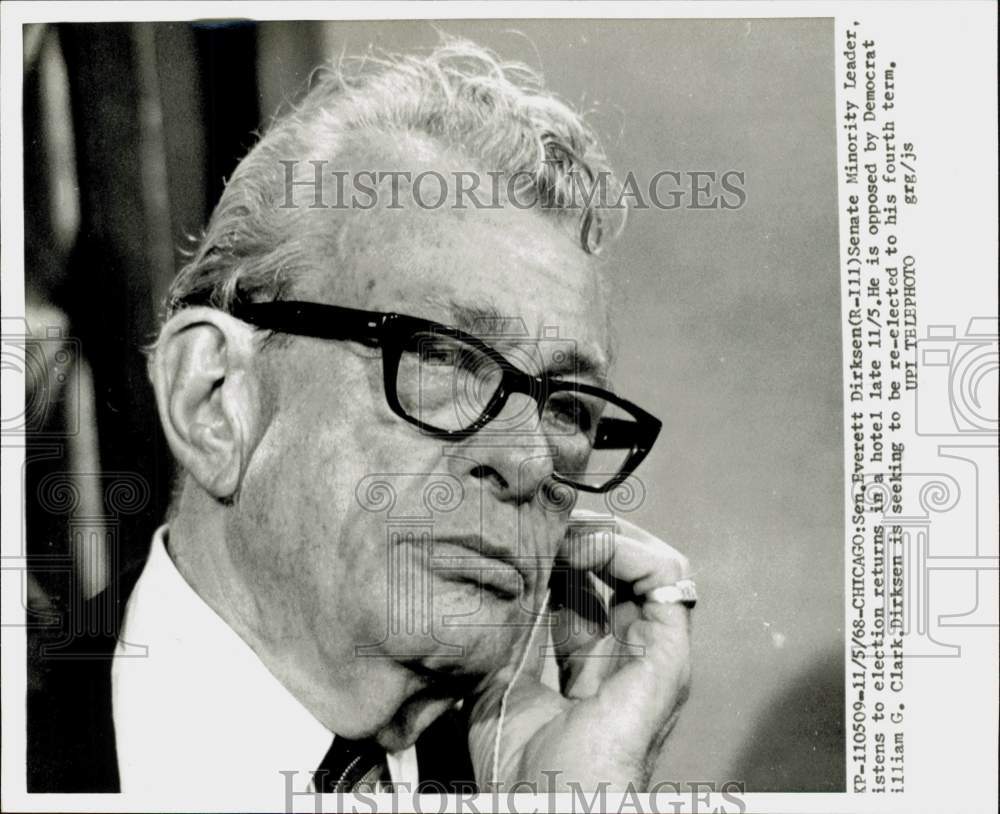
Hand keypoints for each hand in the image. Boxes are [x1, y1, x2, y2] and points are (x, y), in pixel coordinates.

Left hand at [467, 510, 691, 790]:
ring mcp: (653, 652)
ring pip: (648, 563)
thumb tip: (502, 575)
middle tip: (542, 520)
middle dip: (580, 536)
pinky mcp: (669, 651)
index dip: (558, 556)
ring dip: (606, 534)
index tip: (524, 536)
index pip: (583, 590)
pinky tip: (584, 545)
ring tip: (563, 528)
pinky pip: (666, 577)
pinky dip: (628, 549)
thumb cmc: (523, 766)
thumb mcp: (501, 680)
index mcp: (590, 665)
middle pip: (616, 571)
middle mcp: (627, 654)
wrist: (553, 807)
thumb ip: (509, 631)